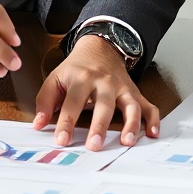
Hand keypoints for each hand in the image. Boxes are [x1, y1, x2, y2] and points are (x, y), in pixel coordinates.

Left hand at [34, 37, 160, 149]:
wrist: (100, 47)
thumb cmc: (76, 69)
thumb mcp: (56, 78)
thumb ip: (45, 101)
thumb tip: (39, 124)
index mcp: (81, 77)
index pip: (72, 102)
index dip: (66, 122)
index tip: (61, 140)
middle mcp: (104, 82)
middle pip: (103, 105)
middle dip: (99, 126)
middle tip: (94, 146)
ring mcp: (122, 88)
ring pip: (130, 105)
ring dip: (131, 124)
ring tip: (127, 142)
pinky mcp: (134, 93)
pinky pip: (148, 106)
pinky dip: (153, 120)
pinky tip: (152, 134)